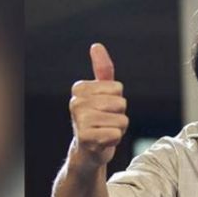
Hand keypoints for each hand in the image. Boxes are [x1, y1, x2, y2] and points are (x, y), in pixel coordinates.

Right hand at [68, 43, 127, 171]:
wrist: (88, 150)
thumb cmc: (98, 118)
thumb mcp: (102, 92)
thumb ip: (102, 69)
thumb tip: (96, 46)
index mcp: (80, 89)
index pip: (118, 88)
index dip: (117, 100)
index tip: (105, 109)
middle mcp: (76, 102)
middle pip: (121, 103)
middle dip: (119, 116)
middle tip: (106, 122)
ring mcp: (79, 120)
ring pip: (121, 120)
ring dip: (118, 129)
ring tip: (104, 131)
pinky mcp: (85, 138)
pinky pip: (116, 134)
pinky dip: (115, 139)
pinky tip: (103, 141)